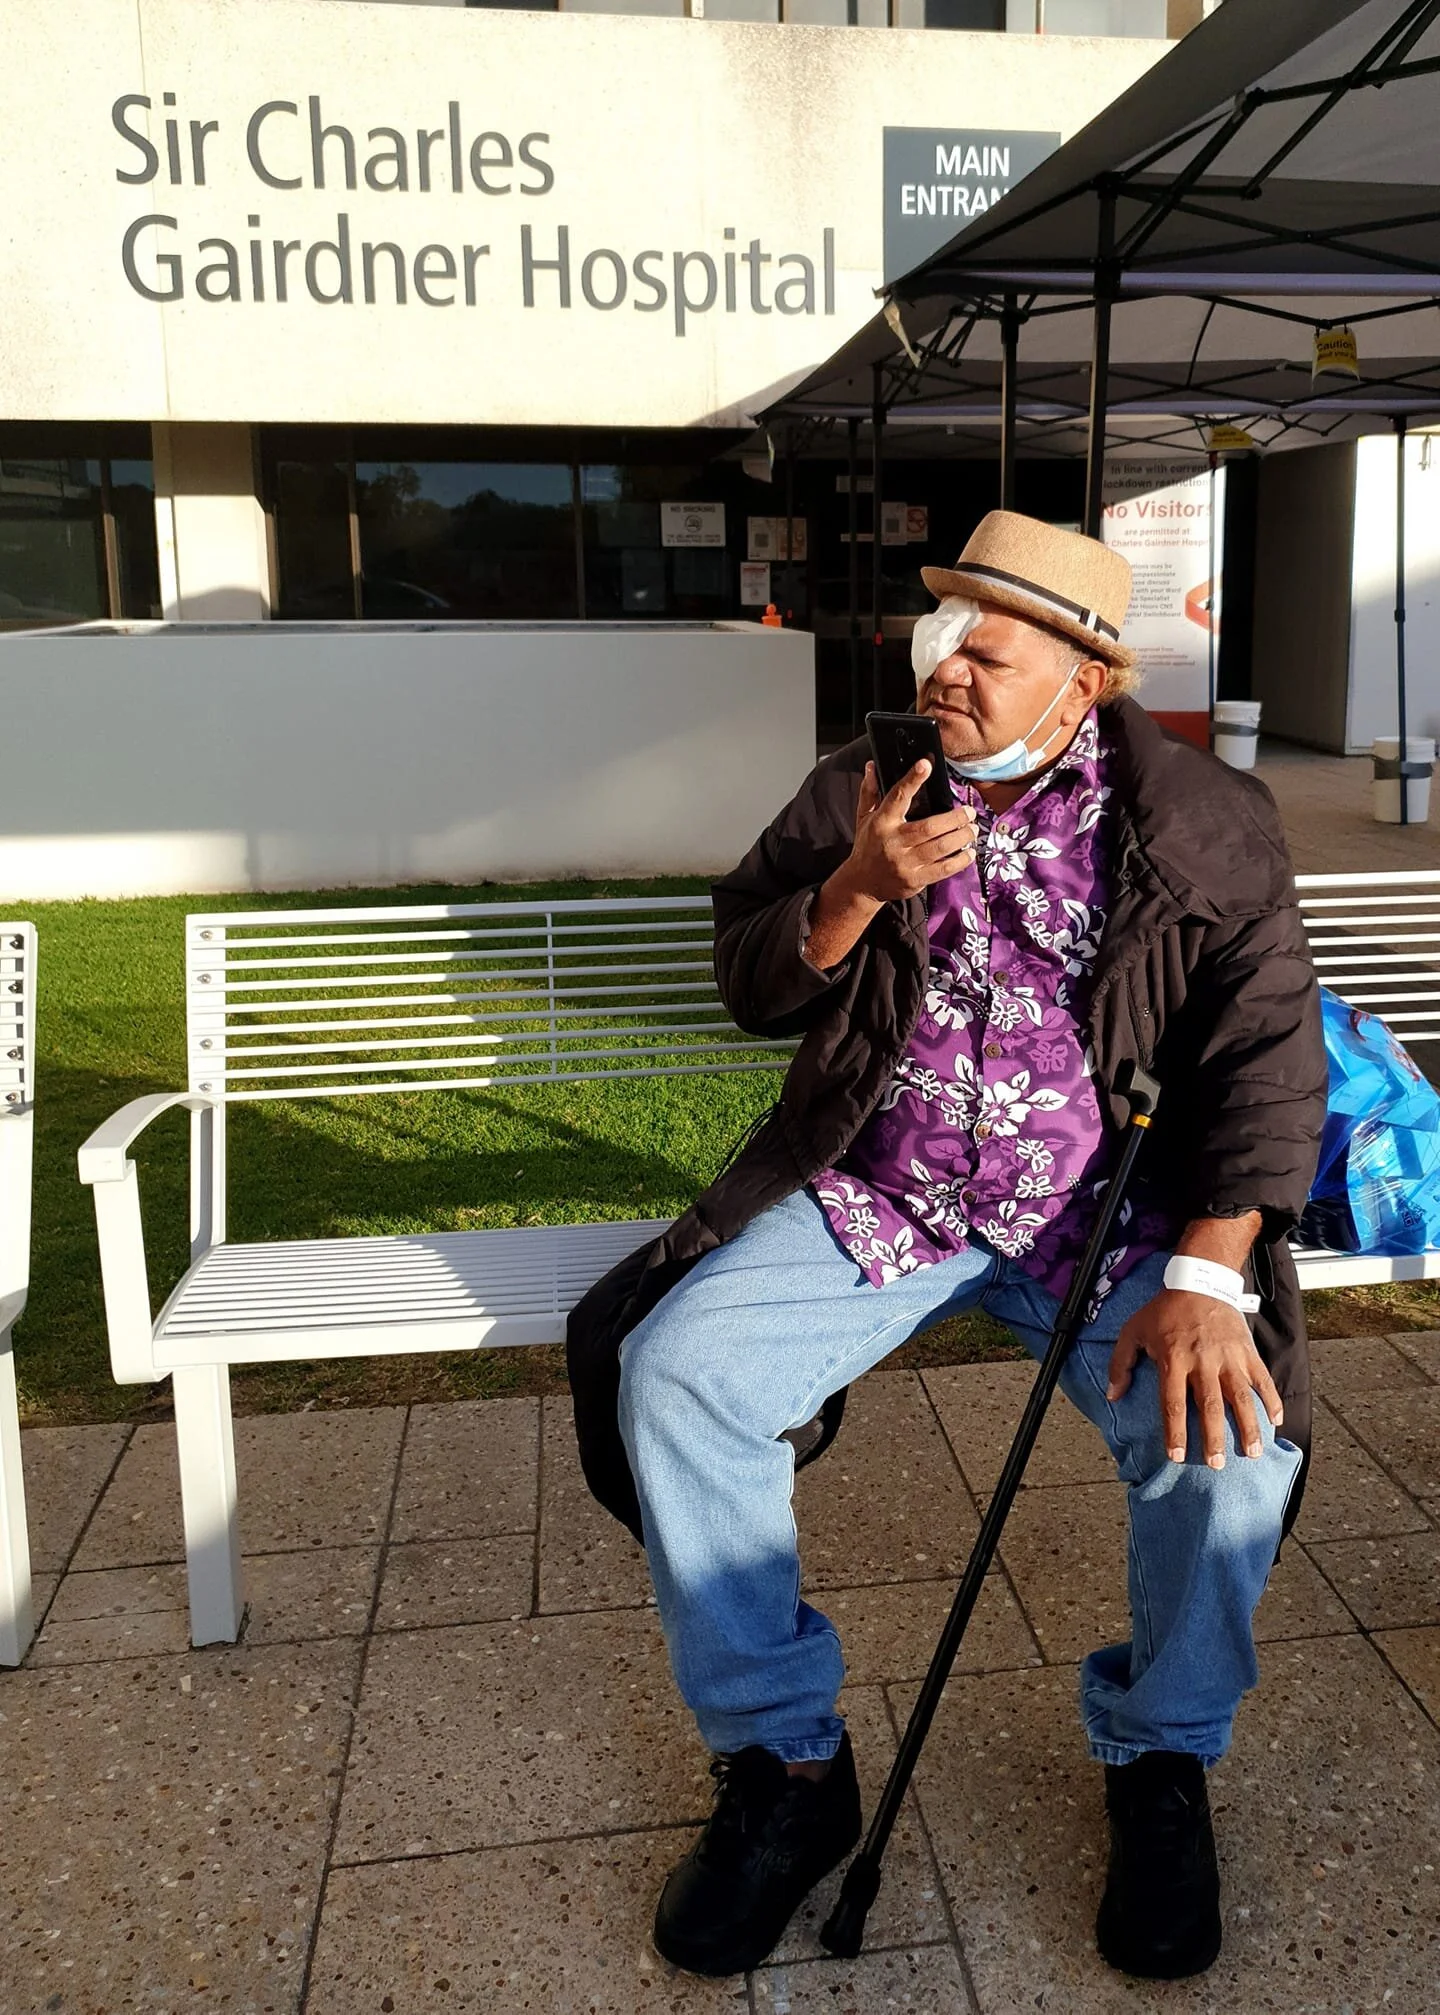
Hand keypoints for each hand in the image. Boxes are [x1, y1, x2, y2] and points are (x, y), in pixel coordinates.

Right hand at [844, 760, 976, 905]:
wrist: (862, 884)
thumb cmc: (867, 846)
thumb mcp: (864, 818)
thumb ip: (870, 792)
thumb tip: (872, 767)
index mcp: (882, 822)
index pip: (898, 797)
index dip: (912, 780)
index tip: (925, 764)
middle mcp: (893, 842)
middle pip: (930, 826)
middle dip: (955, 818)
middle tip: (969, 812)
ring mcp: (905, 863)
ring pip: (941, 847)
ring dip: (962, 836)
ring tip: (972, 829)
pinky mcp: (915, 880)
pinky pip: (943, 869)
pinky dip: (960, 860)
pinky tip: (969, 853)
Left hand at [1106, 1289, 1283, 1468]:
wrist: (1198, 1282)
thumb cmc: (1164, 1311)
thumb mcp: (1133, 1331)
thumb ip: (1120, 1363)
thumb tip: (1112, 1396)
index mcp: (1173, 1359)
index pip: (1173, 1402)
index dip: (1175, 1432)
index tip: (1177, 1457)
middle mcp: (1203, 1361)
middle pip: (1209, 1405)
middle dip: (1214, 1437)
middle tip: (1216, 1465)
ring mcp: (1228, 1357)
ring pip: (1240, 1396)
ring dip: (1248, 1426)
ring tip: (1252, 1452)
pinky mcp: (1247, 1351)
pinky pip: (1262, 1378)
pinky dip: (1271, 1399)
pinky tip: (1276, 1422)